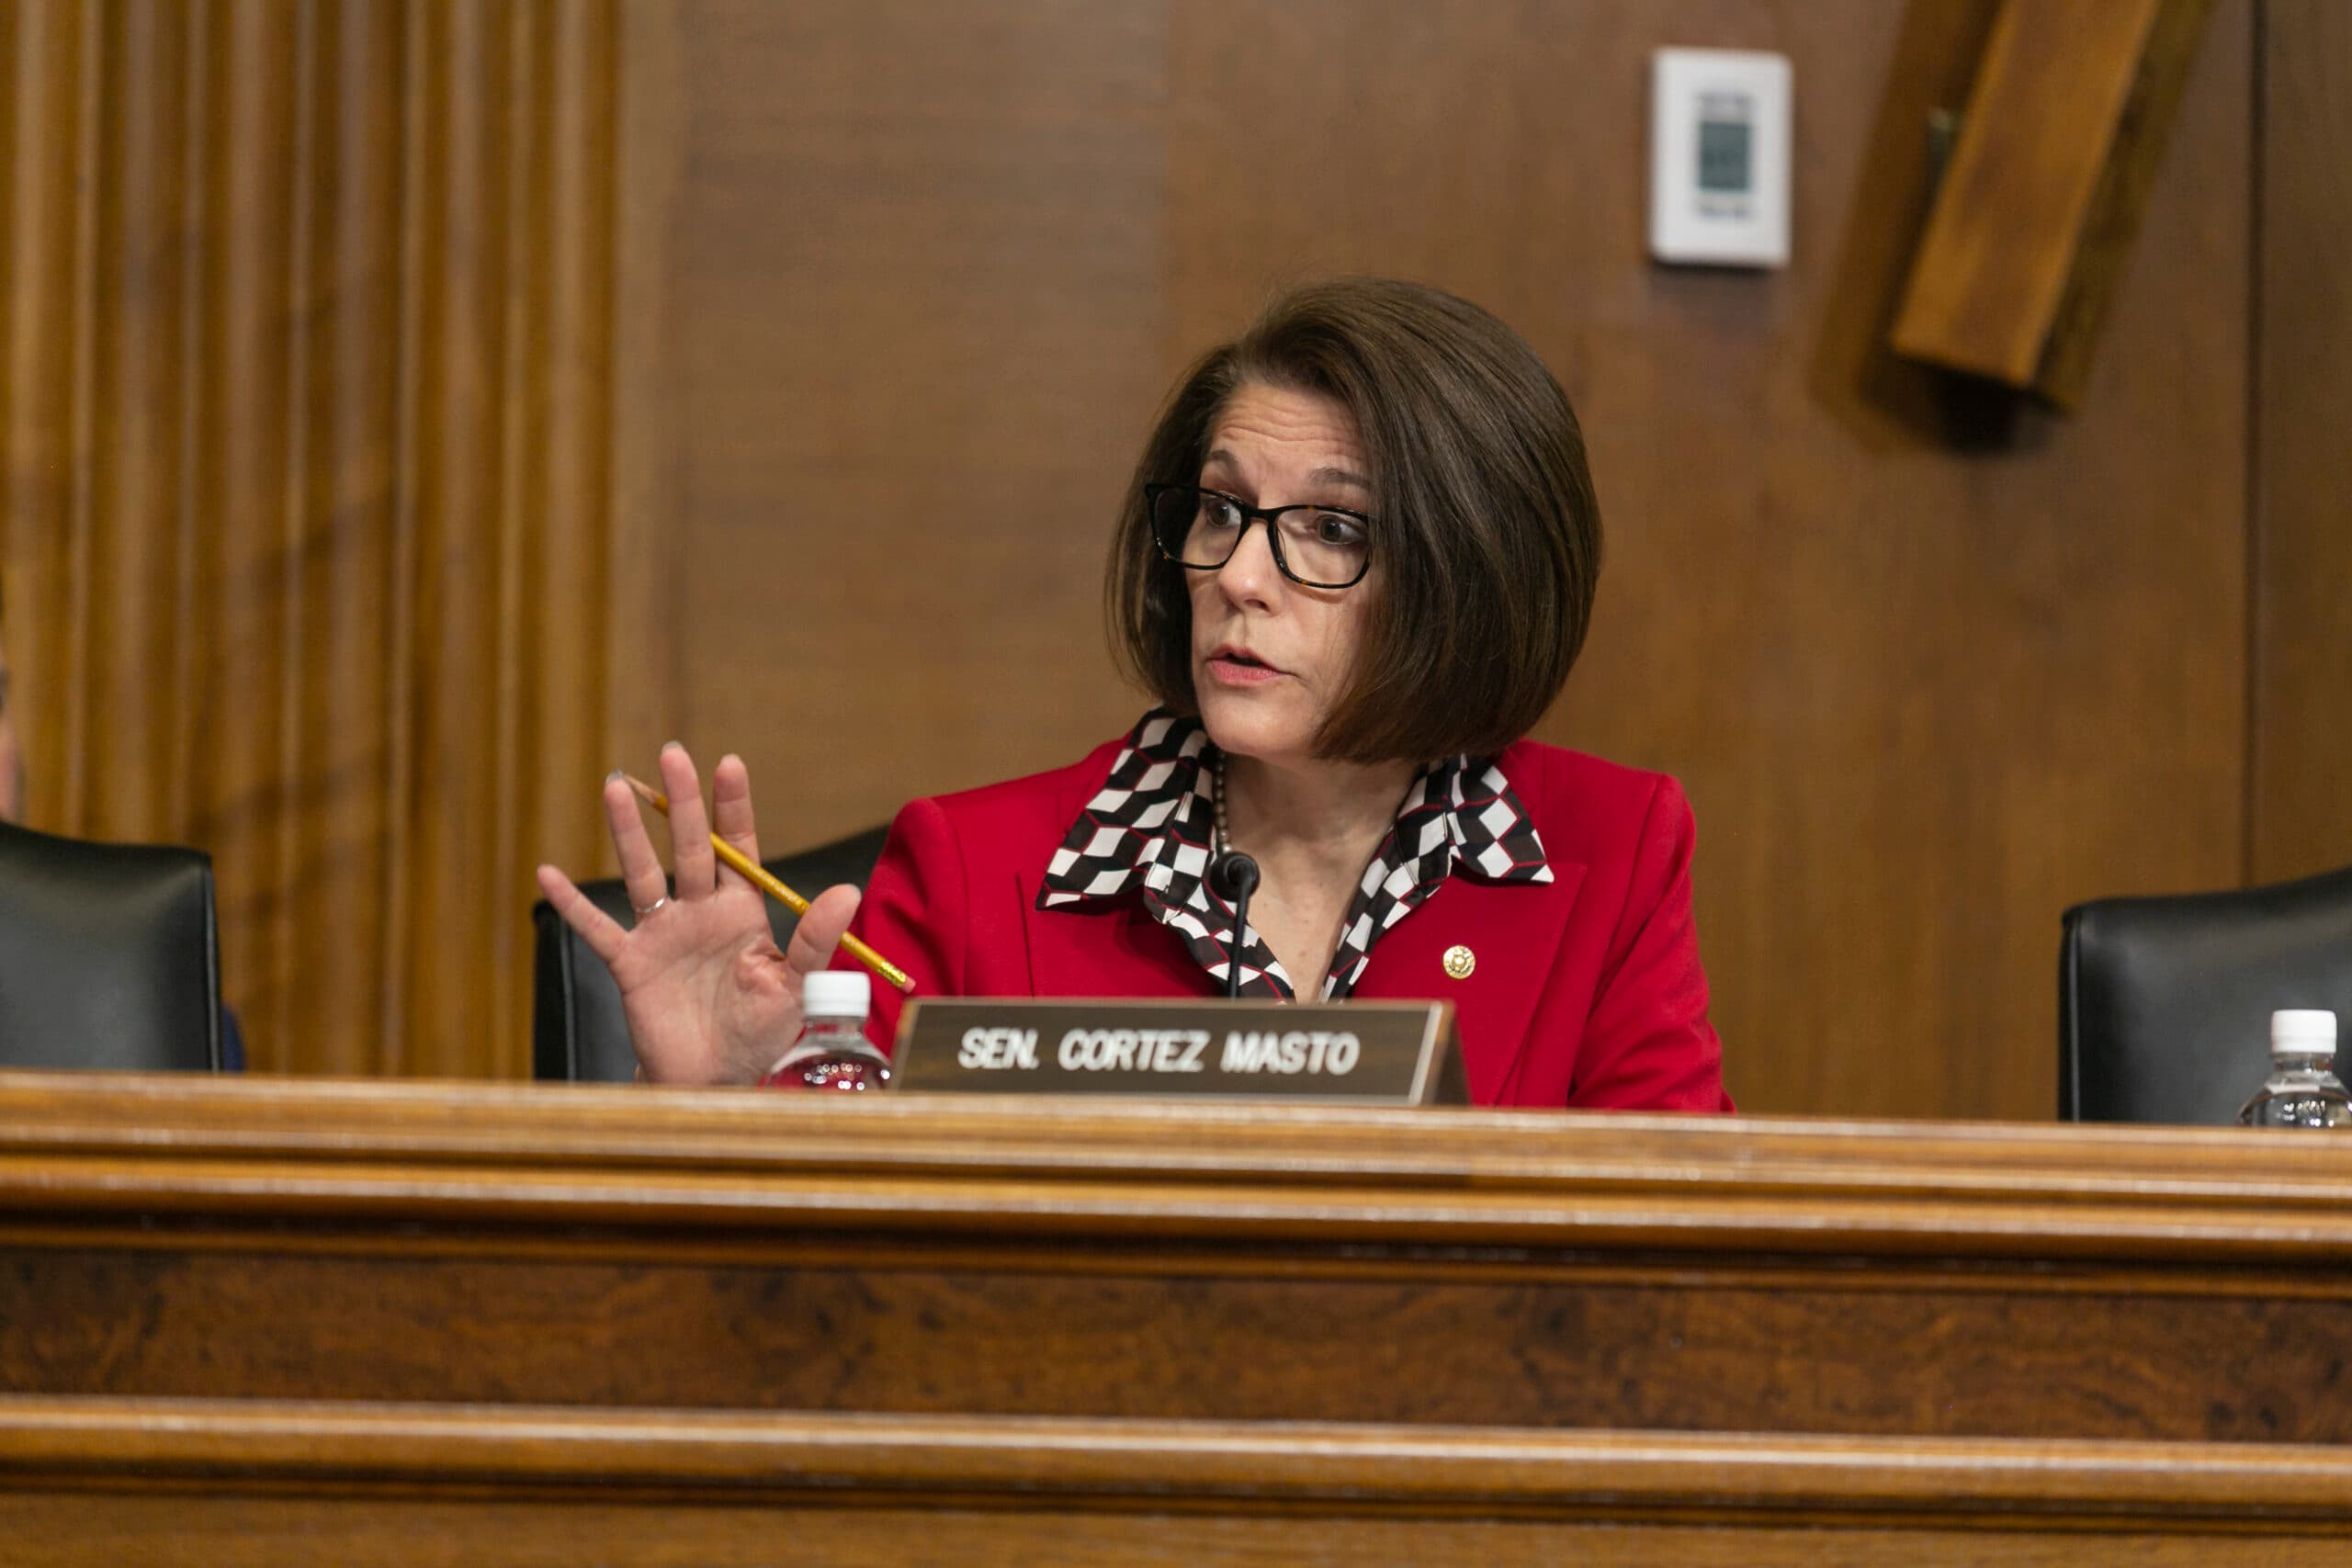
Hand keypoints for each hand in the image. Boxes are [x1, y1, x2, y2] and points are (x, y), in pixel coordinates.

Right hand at [535, 743, 861, 1085]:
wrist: (719, 1081)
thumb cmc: (762, 1035)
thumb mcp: (797, 988)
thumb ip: (815, 940)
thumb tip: (849, 891)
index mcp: (743, 913)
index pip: (737, 848)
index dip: (732, 807)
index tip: (729, 764)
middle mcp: (700, 913)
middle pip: (689, 847)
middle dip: (681, 802)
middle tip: (673, 754)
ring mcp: (663, 935)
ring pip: (642, 873)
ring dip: (628, 833)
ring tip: (616, 787)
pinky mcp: (632, 964)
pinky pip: (597, 929)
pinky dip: (572, 904)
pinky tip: (547, 874)